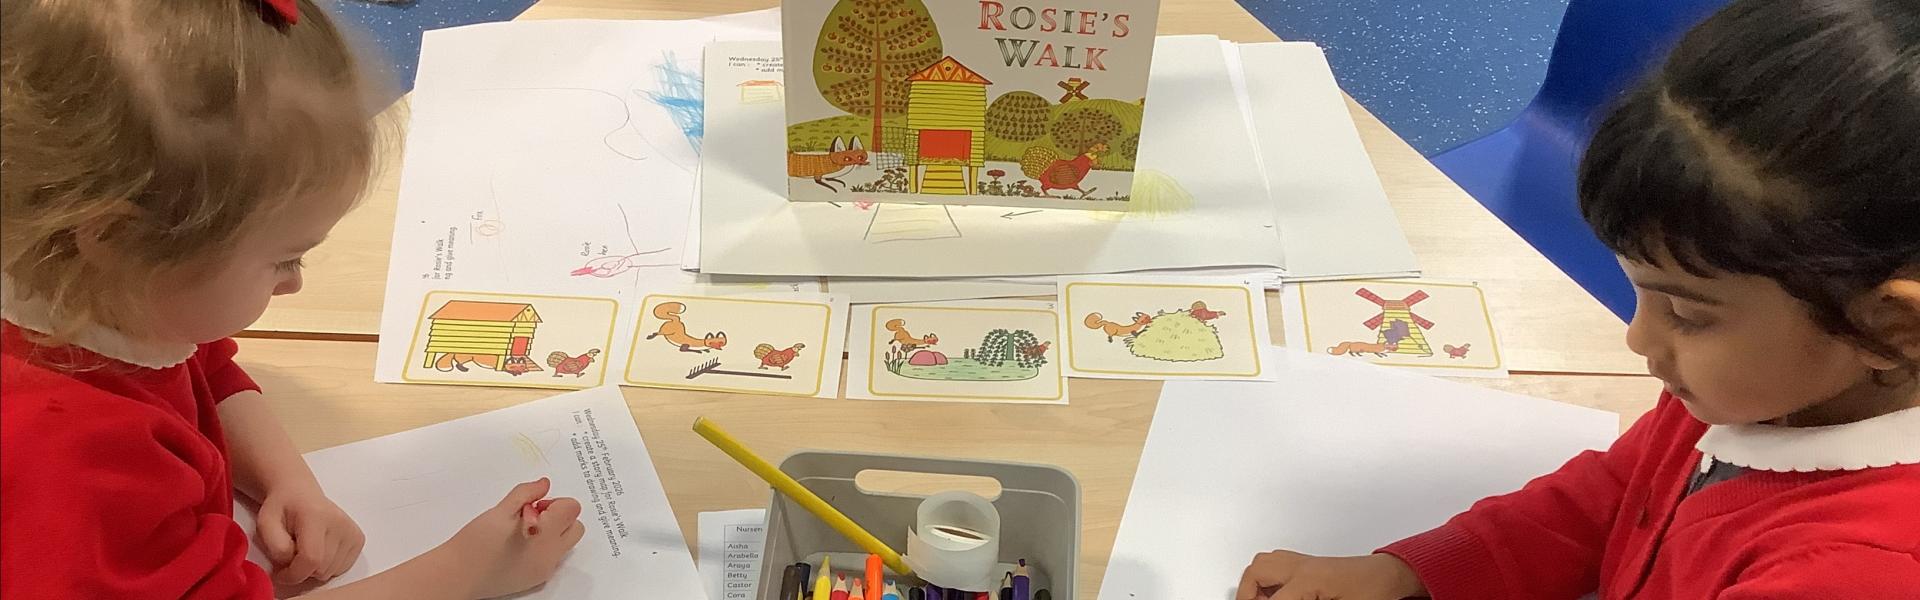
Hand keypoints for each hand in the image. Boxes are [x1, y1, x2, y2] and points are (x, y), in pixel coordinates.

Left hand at [256, 482, 365, 584]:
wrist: (299, 494)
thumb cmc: (281, 509)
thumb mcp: (265, 523)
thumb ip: (275, 546)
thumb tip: (290, 564)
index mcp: (316, 516)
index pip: (311, 559)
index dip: (293, 574)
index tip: (280, 573)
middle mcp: (340, 523)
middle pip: (321, 569)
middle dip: (301, 570)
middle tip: (291, 555)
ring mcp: (352, 532)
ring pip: (330, 572)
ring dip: (314, 569)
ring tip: (305, 550)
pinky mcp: (358, 540)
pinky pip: (341, 569)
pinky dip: (326, 566)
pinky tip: (319, 550)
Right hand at [433, 478, 584, 598]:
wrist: (458, 576)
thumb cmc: (475, 543)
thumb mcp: (500, 510)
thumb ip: (526, 493)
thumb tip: (544, 485)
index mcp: (544, 535)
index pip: (572, 508)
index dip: (554, 502)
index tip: (534, 505)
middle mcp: (550, 555)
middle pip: (576, 527)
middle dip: (559, 517)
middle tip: (532, 516)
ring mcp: (545, 569)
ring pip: (566, 544)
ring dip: (553, 532)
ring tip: (524, 532)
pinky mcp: (537, 579)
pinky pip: (552, 558)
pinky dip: (544, 548)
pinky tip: (520, 547)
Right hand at [1236, 551, 1425, 599]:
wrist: (1390, 576)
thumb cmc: (1375, 591)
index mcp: (1309, 577)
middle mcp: (1303, 565)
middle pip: (1256, 572)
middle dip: (1248, 594)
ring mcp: (1305, 561)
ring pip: (1263, 563)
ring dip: (1255, 584)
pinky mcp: (1309, 564)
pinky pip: (1276, 564)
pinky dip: (1268, 579)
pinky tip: (1276, 595)